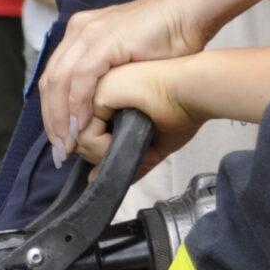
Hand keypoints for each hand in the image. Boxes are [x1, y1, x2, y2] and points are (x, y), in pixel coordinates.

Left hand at [40, 0, 209, 166]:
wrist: (191, 13)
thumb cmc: (169, 40)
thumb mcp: (128, 60)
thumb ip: (111, 80)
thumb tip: (105, 110)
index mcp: (81, 33)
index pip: (53, 78)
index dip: (53, 112)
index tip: (62, 141)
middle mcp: (79, 30)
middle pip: (50, 82)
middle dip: (53, 120)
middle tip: (62, 151)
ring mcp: (90, 32)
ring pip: (59, 81)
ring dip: (62, 117)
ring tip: (70, 145)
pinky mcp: (104, 38)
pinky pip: (81, 77)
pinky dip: (78, 105)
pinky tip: (83, 127)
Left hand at [74, 58, 200, 176]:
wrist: (191, 92)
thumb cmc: (180, 113)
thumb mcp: (149, 146)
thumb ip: (121, 160)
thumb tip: (94, 179)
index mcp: (109, 99)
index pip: (88, 134)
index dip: (103, 152)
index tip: (126, 152)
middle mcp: (97, 92)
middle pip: (79, 139)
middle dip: (104, 156)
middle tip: (131, 150)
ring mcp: (93, 91)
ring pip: (78, 140)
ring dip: (105, 153)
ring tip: (131, 144)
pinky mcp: (95, 94)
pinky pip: (85, 134)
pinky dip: (103, 146)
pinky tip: (126, 137)